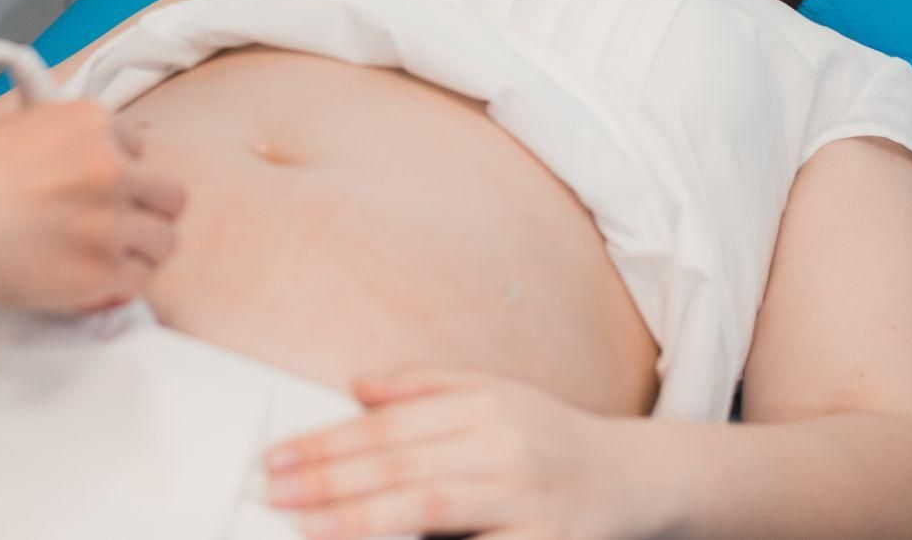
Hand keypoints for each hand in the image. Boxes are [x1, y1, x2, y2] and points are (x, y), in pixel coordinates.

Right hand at [0, 99, 185, 311]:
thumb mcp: (15, 126)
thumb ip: (62, 138)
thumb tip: (85, 155)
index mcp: (90, 122)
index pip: (139, 150)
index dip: (117, 173)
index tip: (92, 190)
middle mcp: (111, 166)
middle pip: (169, 196)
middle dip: (143, 212)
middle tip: (109, 227)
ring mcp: (110, 220)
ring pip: (163, 242)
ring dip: (132, 251)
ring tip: (92, 257)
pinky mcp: (101, 271)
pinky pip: (138, 282)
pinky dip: (115, 286)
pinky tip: (82, 280)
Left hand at [263, 368, 659, 539]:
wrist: (635, 480)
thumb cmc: (550, 437)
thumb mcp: (493, 392)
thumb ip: (423, 386)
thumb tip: (356, 387)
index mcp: (486, 408)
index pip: (391, 426)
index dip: (330, 443)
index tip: (280, 458)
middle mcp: (505, 451)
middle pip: (402, 468)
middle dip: (331, 483)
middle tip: (276, 494)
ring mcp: (527, 505)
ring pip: (431, 510)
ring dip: (362, 522)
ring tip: (309, 528)